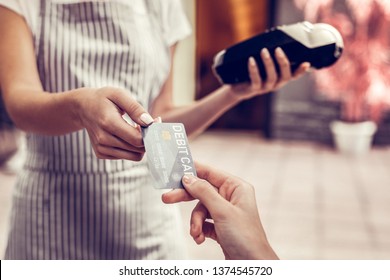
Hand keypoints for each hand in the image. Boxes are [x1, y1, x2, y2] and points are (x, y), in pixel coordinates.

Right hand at [76, 87, 153, 160]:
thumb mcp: (119, 95)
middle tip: (146, 124)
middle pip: (137, 149)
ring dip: (139, 144)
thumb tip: (149, 122)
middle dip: (147, 138)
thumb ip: (135, 108)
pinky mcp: (101, 154)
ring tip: (135, 129)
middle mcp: (103, 139)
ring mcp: (101, 148)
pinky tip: (126, 135)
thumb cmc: (104, 99)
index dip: (150, 133)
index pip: (137, 139)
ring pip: (134, 156)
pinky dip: (131, 148)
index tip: (154, 122)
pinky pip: (126, 156)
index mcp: (108, 123)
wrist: (82, 107)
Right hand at [162, 163, 278, 259]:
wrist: (252, 265)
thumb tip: (188, 178)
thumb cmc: (245, 238)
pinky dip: (199, 230)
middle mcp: (231, 198)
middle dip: (186, 197)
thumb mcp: (222, 211)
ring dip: (195, 222)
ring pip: (200, 209)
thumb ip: (204, 192)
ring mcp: (225, 213)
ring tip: (196, 232)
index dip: (193, 170)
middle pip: (202, 191)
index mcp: (236, 188)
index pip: (210, 173)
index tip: (175, 169)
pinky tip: (199, 238)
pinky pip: (203, 223)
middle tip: (167, 198)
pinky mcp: (220, 227)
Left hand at [229, 47, 310, 100]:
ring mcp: (265, 88)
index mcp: (280, 78)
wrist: (238, 88)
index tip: (306, 63)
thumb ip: (271, 56)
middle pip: (285, 76)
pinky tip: (251, 60)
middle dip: (282, 61)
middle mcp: (276, 84)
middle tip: (278, 49)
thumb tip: (275, 39)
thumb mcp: (263, 65)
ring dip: (268, 63)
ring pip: (272, 77)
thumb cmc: (253, 72)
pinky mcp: (254, 89)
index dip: (301, 71)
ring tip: (264, 51)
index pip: (294, 76)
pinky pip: (256, 79)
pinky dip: (254, 69)